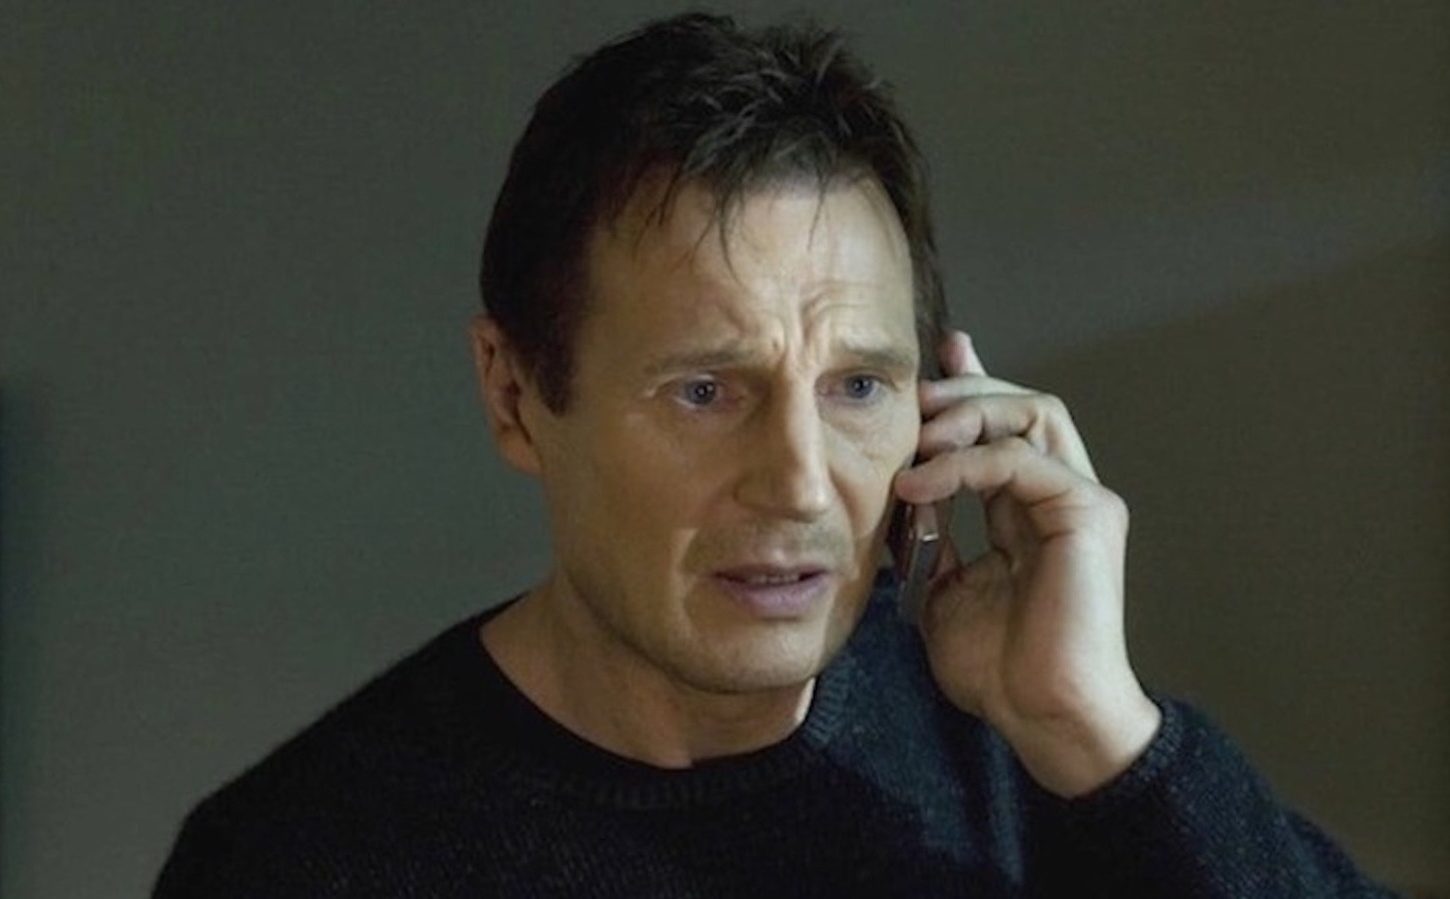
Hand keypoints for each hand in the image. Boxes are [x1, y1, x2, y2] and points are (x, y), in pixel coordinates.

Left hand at [895, 330, 1160, 797]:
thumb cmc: (1000, 667)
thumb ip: (928, 541)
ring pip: (1032, 412)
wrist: (1043, 714)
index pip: (1003, 429)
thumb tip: (897, 500)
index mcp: (1026, 509)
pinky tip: (920, 485)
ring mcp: (1080, 499)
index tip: (924, 368)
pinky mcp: (1087, 512)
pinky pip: (1021, 459)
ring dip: (967, 413)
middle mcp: (1060, 494)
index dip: (969, 390)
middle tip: (913, 398)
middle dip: (964, 390)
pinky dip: (965, 462)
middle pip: (1022, 404)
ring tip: (916, 436)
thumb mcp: (940, 592)